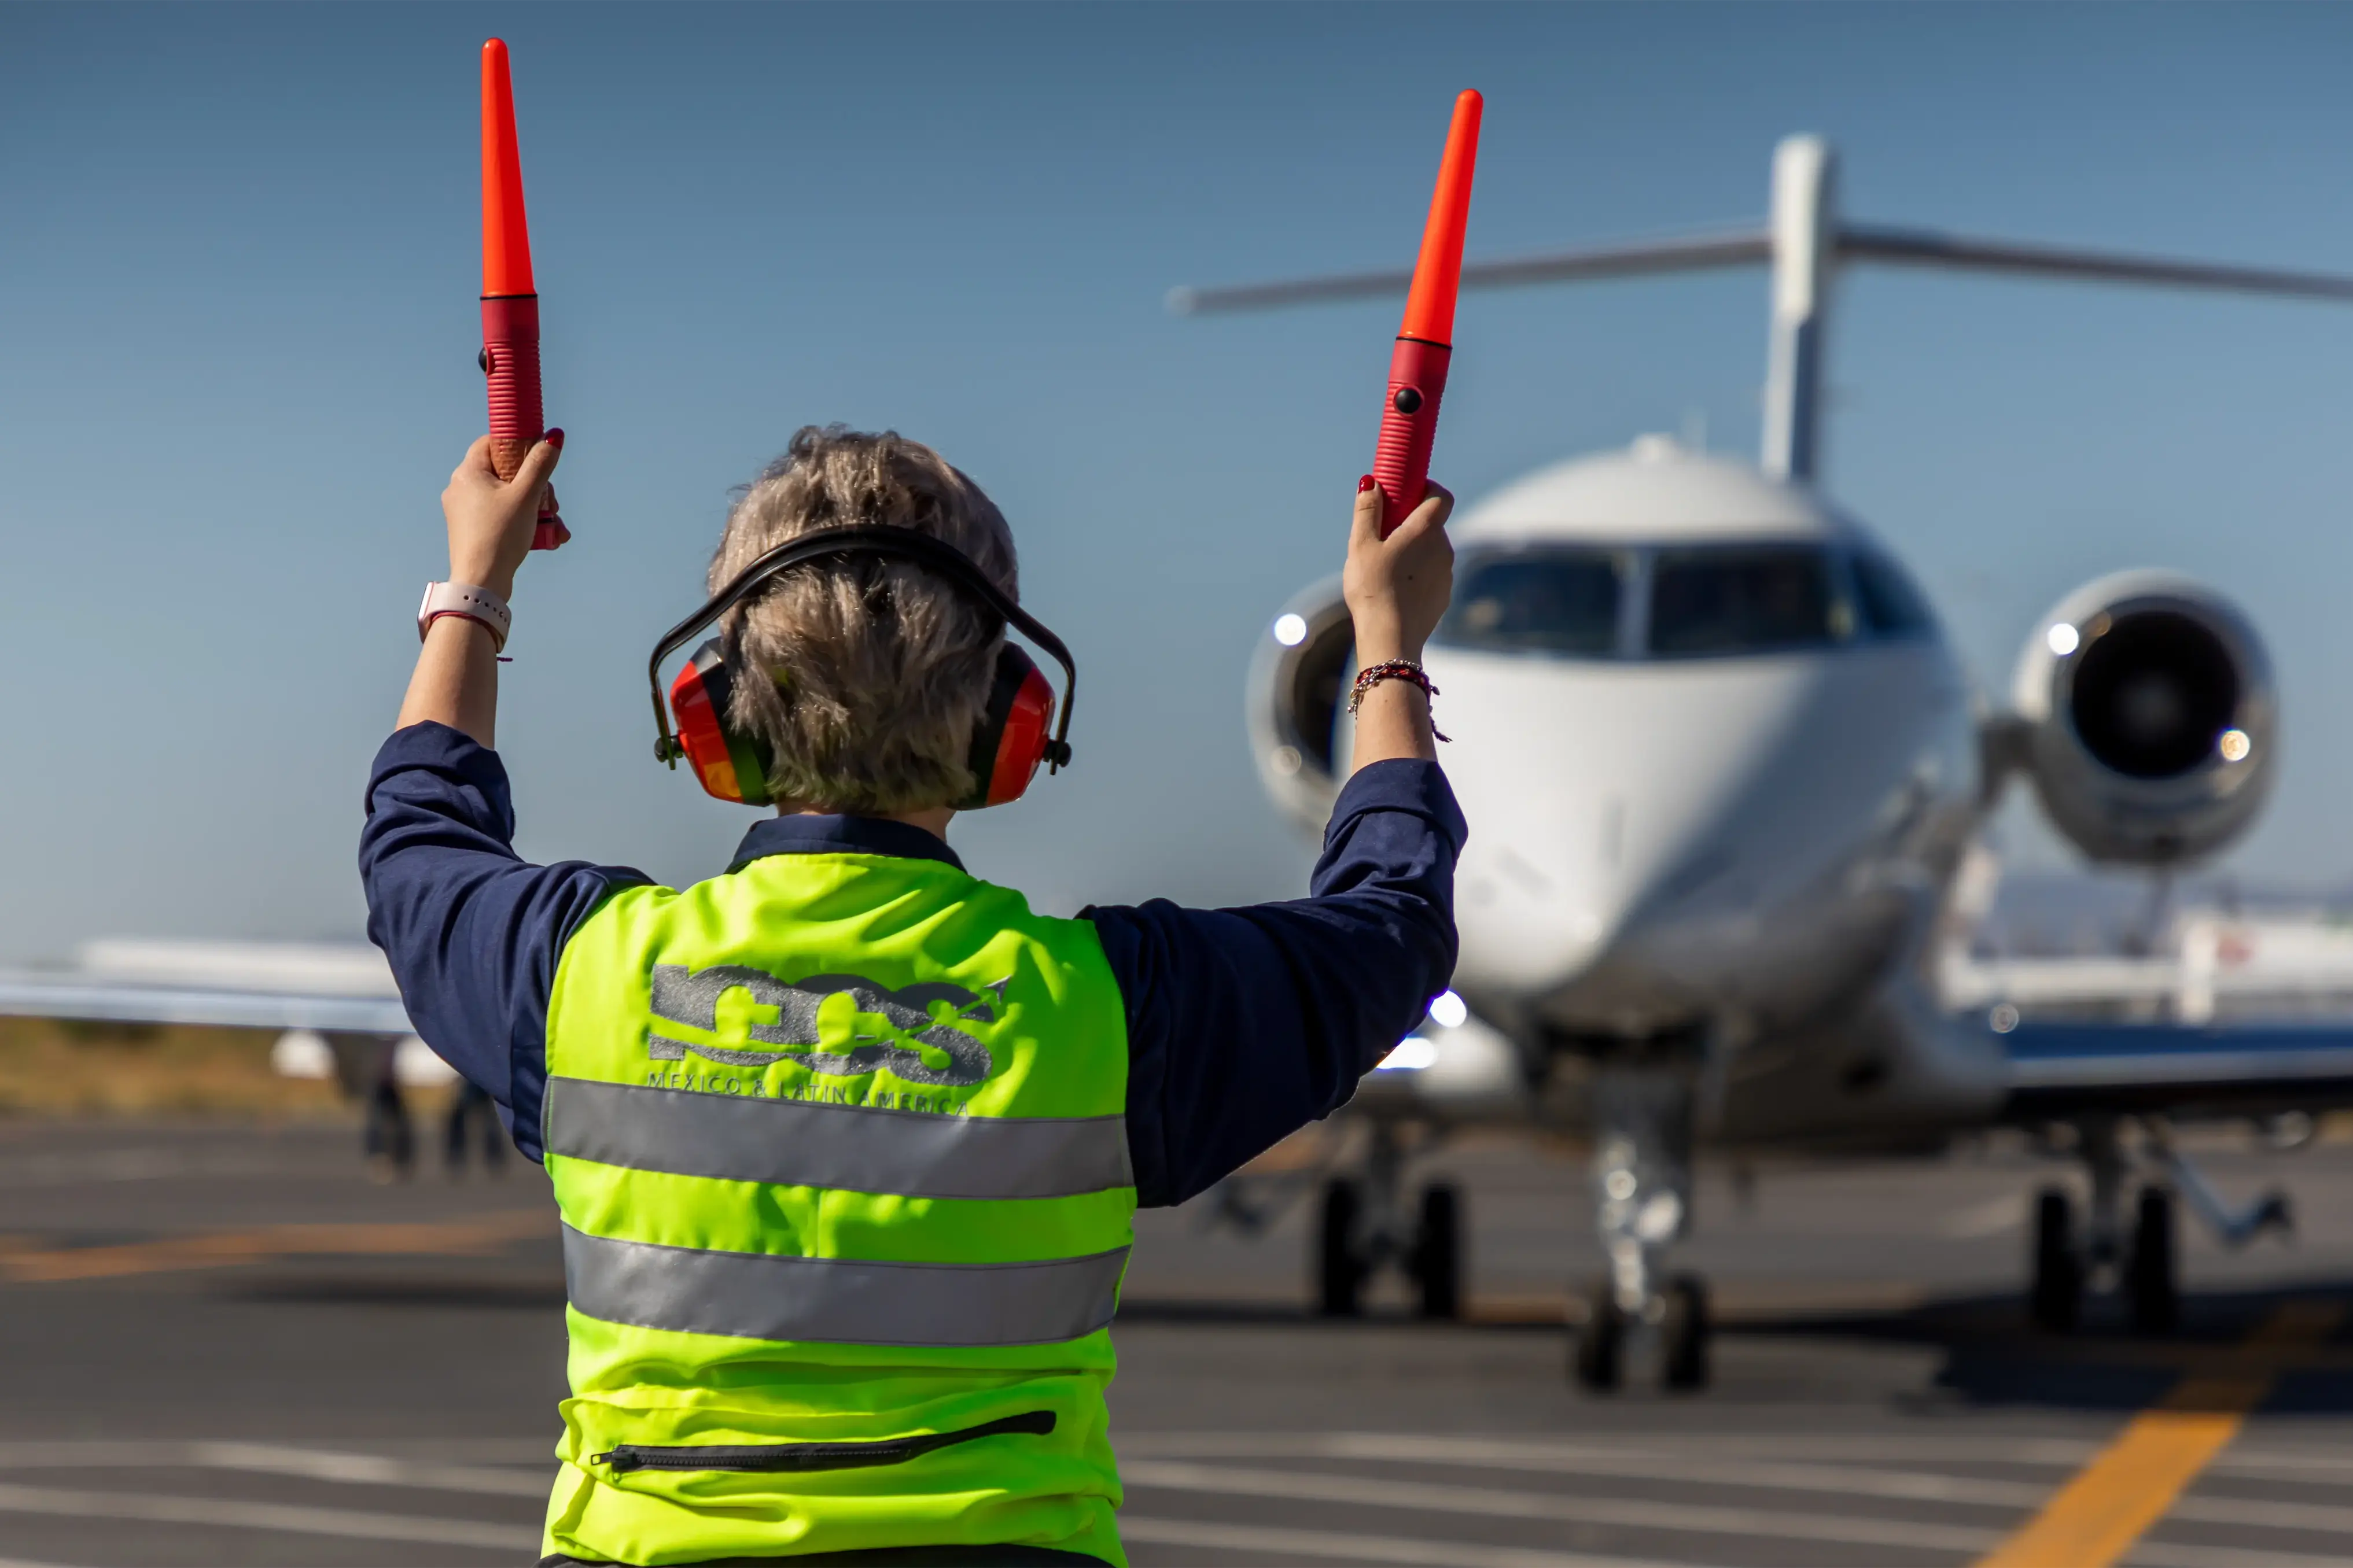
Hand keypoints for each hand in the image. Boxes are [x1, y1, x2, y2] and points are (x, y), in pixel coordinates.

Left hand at [440, 430, 561, 598]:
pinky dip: (521, 522)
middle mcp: (460, 488)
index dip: (517, 445)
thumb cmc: (500, 535)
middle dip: (535, 486)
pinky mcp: (471, 530)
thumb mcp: (526, 495)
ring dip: (534, 508)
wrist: (481, 581)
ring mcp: (463, 511)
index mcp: (467, 473)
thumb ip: (540, 464)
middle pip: (504, 473)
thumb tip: (554, 436)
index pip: (491, 443)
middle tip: (552, 502)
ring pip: (505, 497)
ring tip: (554, 526)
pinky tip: (544, 537)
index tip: (537, 457)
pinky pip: (500, 516)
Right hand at [1343, 478, 1453, 663]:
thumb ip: (1367, 510)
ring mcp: (1446, 574)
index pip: (1441, 495)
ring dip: (1414, 548)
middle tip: (1384, 530)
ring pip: (1431, 549)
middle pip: (1433, 523)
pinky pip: (1432, 573)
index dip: (1427, 487)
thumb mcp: (1361, 545)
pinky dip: (1417, 572)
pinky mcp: (1443, 595)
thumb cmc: (1373, 589)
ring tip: (1384, 565)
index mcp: (1425, 531)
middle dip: (1411, 520)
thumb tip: (1371, 482)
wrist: (1390, 638)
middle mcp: (1443, 549)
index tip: (1407, 490)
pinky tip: (1395, 587)